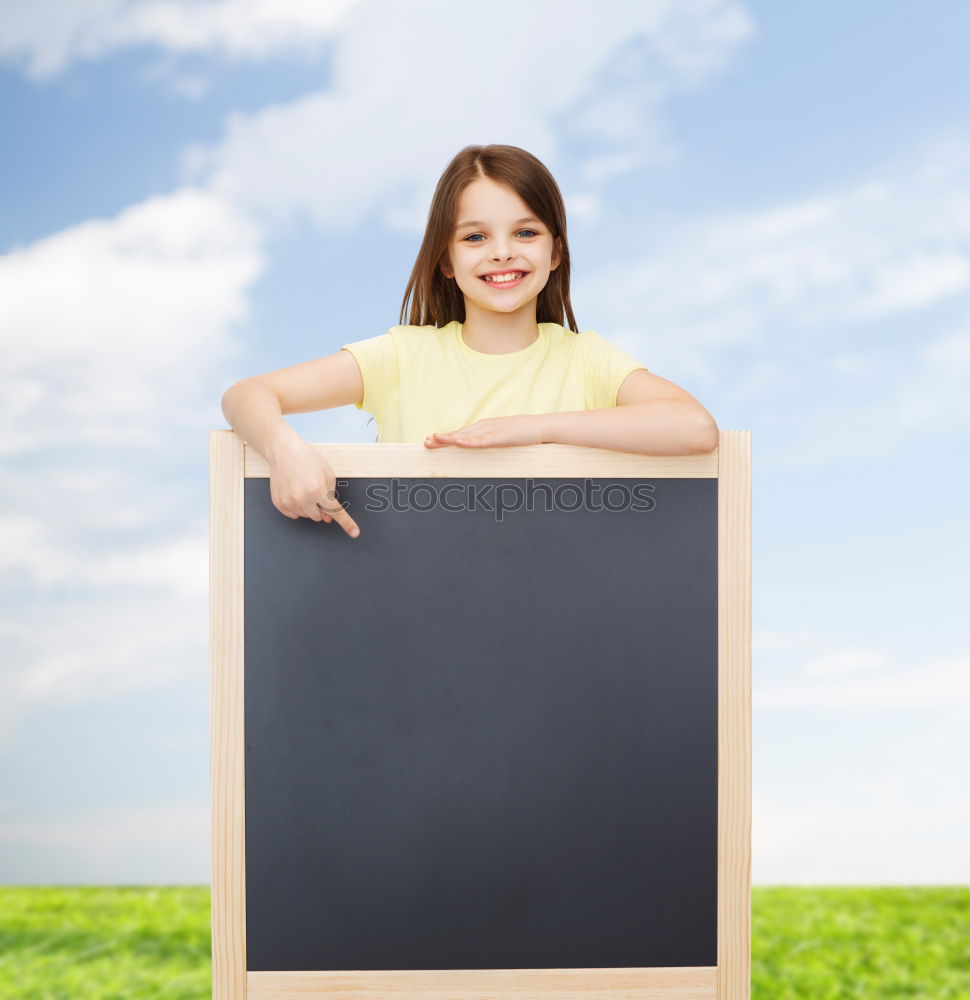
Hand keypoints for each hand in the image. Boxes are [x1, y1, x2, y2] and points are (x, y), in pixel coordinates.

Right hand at [267, 438, 360, 537]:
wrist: (283, 451)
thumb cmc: (306, 459)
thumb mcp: (327, 473)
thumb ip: (331, 495)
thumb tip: (328, 516)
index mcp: (317, 489)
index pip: (335, 511)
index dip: (347, 523)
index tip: (355, 532)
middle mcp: (302, 498)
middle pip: (318, 516)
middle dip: (320, 506)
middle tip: (314, 490)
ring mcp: (289, 502)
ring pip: (306, 516)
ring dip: (308, 506)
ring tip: (303, 488)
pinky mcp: (279, 503)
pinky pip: (294, 515)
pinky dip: (297, 507)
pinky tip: (295, 492)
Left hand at [424, 415, 544, 448]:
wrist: (538, 427)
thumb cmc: (520, 433)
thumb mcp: (499, 437)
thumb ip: (487, 441)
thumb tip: (476, 447)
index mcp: (482, 428)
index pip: (460, 433)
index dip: (444, 438)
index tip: (429, 441)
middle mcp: (483, 427)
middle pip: (459, 433)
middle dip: (442, 439)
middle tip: (426, 442)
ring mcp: (490, 431)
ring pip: (467, 436)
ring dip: (451, 438)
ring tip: (436, 439)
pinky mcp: (499, 436)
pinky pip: (482, 440)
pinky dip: (469, 442)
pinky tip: (460, 443)